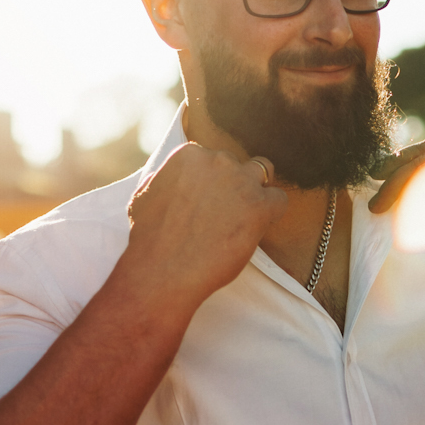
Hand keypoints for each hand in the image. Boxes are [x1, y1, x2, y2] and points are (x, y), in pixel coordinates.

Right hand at [122, 143, 287, 314]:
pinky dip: (272, 213)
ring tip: (244, 217)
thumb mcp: (144, 195)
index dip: (211, 180)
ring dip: (256, 191)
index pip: (210, 157)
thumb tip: (170, 178)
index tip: (207, 200)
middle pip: (236, 164)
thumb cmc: (149, 239)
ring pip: (263, 171)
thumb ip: (164, 179)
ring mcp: (240, 181)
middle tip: (223, 213)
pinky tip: (257, 228)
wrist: (163, 270)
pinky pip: (279, 199)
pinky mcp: (259, 205)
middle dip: (231, 185)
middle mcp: (216, 160)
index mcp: (189, 155)